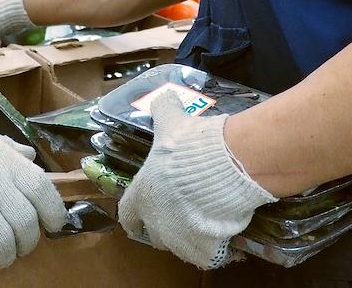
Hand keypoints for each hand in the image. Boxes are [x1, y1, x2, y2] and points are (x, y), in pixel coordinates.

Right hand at [0, 116, 65, 268]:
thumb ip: (9, 148)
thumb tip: (29, 155)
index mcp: (9, 164)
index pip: (44, 191)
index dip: (54, 211)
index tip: (54, 223)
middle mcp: (0, 188)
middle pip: (27, 224)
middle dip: (28, 241)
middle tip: (21, 245)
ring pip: (5, 245)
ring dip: (5, 256)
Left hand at [117, 91, 274, 269]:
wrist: (224, 167)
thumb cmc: (189, 145)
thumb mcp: (172, 121)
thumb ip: (164, 110)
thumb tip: (164, 96)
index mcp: (141, 195)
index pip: (127, 214)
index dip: (135, 214)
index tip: (141, 214)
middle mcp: (155, 221)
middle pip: (153, 232)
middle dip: (163, 223)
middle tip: (179, 212)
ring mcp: (178, 239)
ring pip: (177, 243)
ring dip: (185, 235)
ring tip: (200, 221)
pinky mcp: (202, 249)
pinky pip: (203, 254)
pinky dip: (209, 247)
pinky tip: (218, 233)